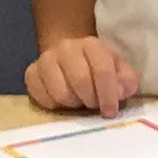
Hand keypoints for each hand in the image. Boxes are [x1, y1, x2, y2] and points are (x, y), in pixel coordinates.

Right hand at [23, 36, 139, 113]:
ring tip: (78, 100)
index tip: (110, 112)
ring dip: (73, 104)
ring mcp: (45, 59)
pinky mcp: (31, 73)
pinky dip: (54, 105)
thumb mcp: (119, 71)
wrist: (70, 55)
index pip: (102, 70)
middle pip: (80, 81)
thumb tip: (119, 92)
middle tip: (93, 105)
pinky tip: (62, 100)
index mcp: (91, 45)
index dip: (108, 95)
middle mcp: (66, 48)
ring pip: (60, 93)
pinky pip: (42, 98)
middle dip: (90, 100)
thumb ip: (126, 81)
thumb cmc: (98, 68)